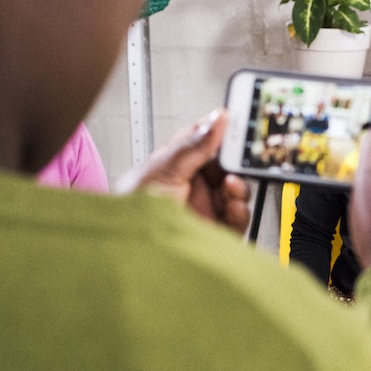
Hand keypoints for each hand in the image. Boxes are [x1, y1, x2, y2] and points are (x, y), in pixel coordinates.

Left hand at [116, 109, 251, 232]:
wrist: (131, 251)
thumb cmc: (130, 212)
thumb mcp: (163, 171)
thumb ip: (192, 146)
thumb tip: (215, 119)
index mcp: (176, 164)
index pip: (205, 140)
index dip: (222, 132)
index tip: (236, 125)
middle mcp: (192, 186)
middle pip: (226, 167)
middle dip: (235, 162)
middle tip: (237, 160)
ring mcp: (204, 209)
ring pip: (235, 192)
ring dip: (238, 187)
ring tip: (231, 185)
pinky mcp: (215, 232)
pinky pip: (238, 219)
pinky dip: (240, 211)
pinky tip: (233, 206)